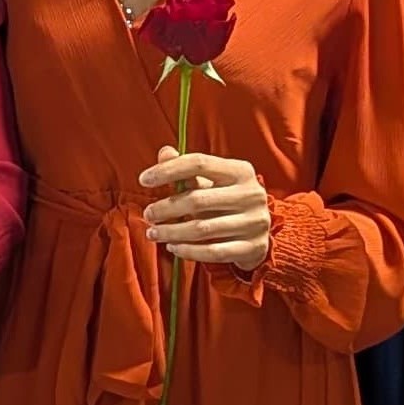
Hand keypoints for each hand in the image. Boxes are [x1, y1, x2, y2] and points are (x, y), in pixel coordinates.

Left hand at [138, 146, 271, 269]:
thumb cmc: (227, 202)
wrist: (259, 234)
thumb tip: (165, 152)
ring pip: (202, 229)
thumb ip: (188, 169)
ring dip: (171, 232)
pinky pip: (212, 252)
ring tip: (153, 233)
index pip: (199, 163)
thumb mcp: (212, 182)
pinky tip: (172, 247)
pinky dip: (188, 251)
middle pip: (197, 200)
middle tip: (148, 214)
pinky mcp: (252, 247)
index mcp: (241, 171)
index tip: (144, 180)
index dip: (168, 170)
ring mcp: (254, 222)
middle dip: (166, 208)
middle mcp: (251, 194)